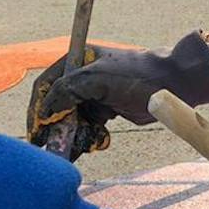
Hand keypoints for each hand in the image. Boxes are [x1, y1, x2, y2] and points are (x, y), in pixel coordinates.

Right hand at [26, 30, 208, 151]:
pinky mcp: (105, 110)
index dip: (37, 109)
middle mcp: (81, 77)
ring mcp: (92, 95)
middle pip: (56, 106)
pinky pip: (87, 128)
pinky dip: (88, 138)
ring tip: (79, 146)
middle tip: (54, 147)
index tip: (36, 132)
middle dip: (56, 127)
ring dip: (73, 135)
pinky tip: (97, 141)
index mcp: (76, 61)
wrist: (172, 86)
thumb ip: (67, 90)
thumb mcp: (97, 79)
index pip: (46, 86)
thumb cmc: (136, 75)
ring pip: (71, 120)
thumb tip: (45, 110)